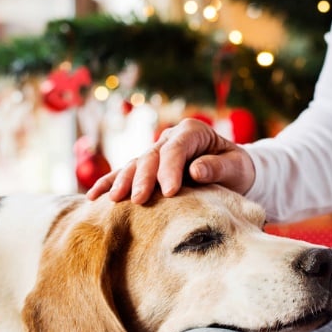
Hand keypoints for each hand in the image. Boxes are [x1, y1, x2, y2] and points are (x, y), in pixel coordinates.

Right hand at [87, 118, 255, 203]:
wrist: (232, 173)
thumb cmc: (237, 170)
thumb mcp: (237, 167)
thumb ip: (219, 168)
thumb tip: (196, 171)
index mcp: (192, 132)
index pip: (176, 149)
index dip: (170, 169)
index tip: (170, 191)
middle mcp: (170, 138)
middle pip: (151, 157)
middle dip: (143, 178)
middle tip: (138, 200)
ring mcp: (156, 153)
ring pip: (134, 165)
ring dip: (122, 182)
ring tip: (112, 200)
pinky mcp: (148, 169)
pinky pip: (125, 175)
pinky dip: (109, 184)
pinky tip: (94, 197)